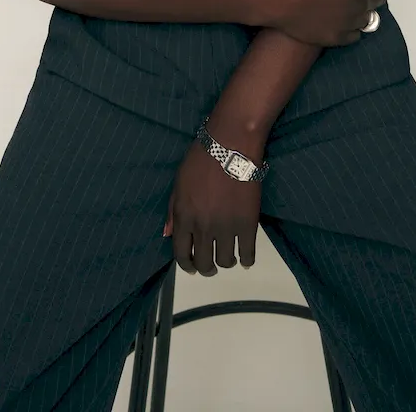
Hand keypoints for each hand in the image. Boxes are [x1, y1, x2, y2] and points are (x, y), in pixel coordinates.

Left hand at [163, 121, 265, 274]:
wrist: (230, 145)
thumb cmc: (200, 159)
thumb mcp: (178, 183)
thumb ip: (172, 211)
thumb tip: (167, 234)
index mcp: (183, 216)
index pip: (181, 253)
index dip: (186, 265)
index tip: (192, 268)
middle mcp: (203, 227)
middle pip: (204, 263)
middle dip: (206, 269)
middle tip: (210, 266)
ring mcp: (227, 228)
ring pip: (225, 262)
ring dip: (226, 263)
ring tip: (228, 258)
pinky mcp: (248, 225)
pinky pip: (248, 254)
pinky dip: (246, 259)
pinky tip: (245, 257)